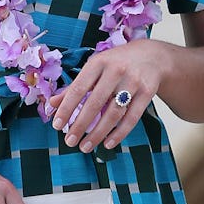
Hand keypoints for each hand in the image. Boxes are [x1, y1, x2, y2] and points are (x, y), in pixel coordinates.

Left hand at [47, 40, 166, 152]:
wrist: (152, 56)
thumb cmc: (116, 64)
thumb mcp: (95, 68)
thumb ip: (75, 86)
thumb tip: (52, 104)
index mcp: (98, 62)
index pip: (78, 89)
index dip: (66, 108)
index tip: (56, 125)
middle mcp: (116, 70)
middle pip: (95, 103)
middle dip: (80, 125)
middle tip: (69, 141)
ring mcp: (133, 81)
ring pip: (113, 113)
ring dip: (98, 133)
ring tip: (85, 147)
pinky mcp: (147, 92)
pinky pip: (131, 118)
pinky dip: (119, 133)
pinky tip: (107, 144)